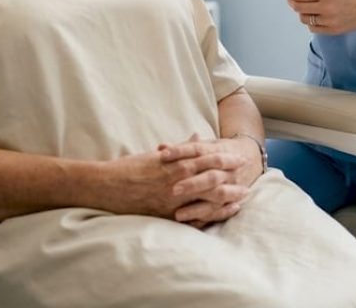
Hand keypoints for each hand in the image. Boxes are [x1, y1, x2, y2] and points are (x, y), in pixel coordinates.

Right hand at [101, 135, 246, 223]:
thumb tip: (197, 137)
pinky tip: (222, 215)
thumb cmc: (131, 168)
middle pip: (213, 179)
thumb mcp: (157, 154)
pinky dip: (210, 216)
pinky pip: (194, 218)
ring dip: (227, 199)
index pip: (208, 158)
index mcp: (176, 162)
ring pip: (207, 200)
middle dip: (232, 179)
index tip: (239, 158)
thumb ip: (181, 148)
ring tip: (242, 198)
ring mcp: (173, 200)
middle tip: (247, 179)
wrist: (107, 186)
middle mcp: (177, 181)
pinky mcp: (167, 216)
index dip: (226, 159)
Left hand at [282, 0, 355, 34]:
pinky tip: (314, 14)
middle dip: (291, 0)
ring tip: (305, 4)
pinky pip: (313, 28)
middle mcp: (327, 8)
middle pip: (298, 7)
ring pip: (304, 18)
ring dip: (300, 11)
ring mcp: (330, 21)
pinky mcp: (333, 30)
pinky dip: (309, 21)